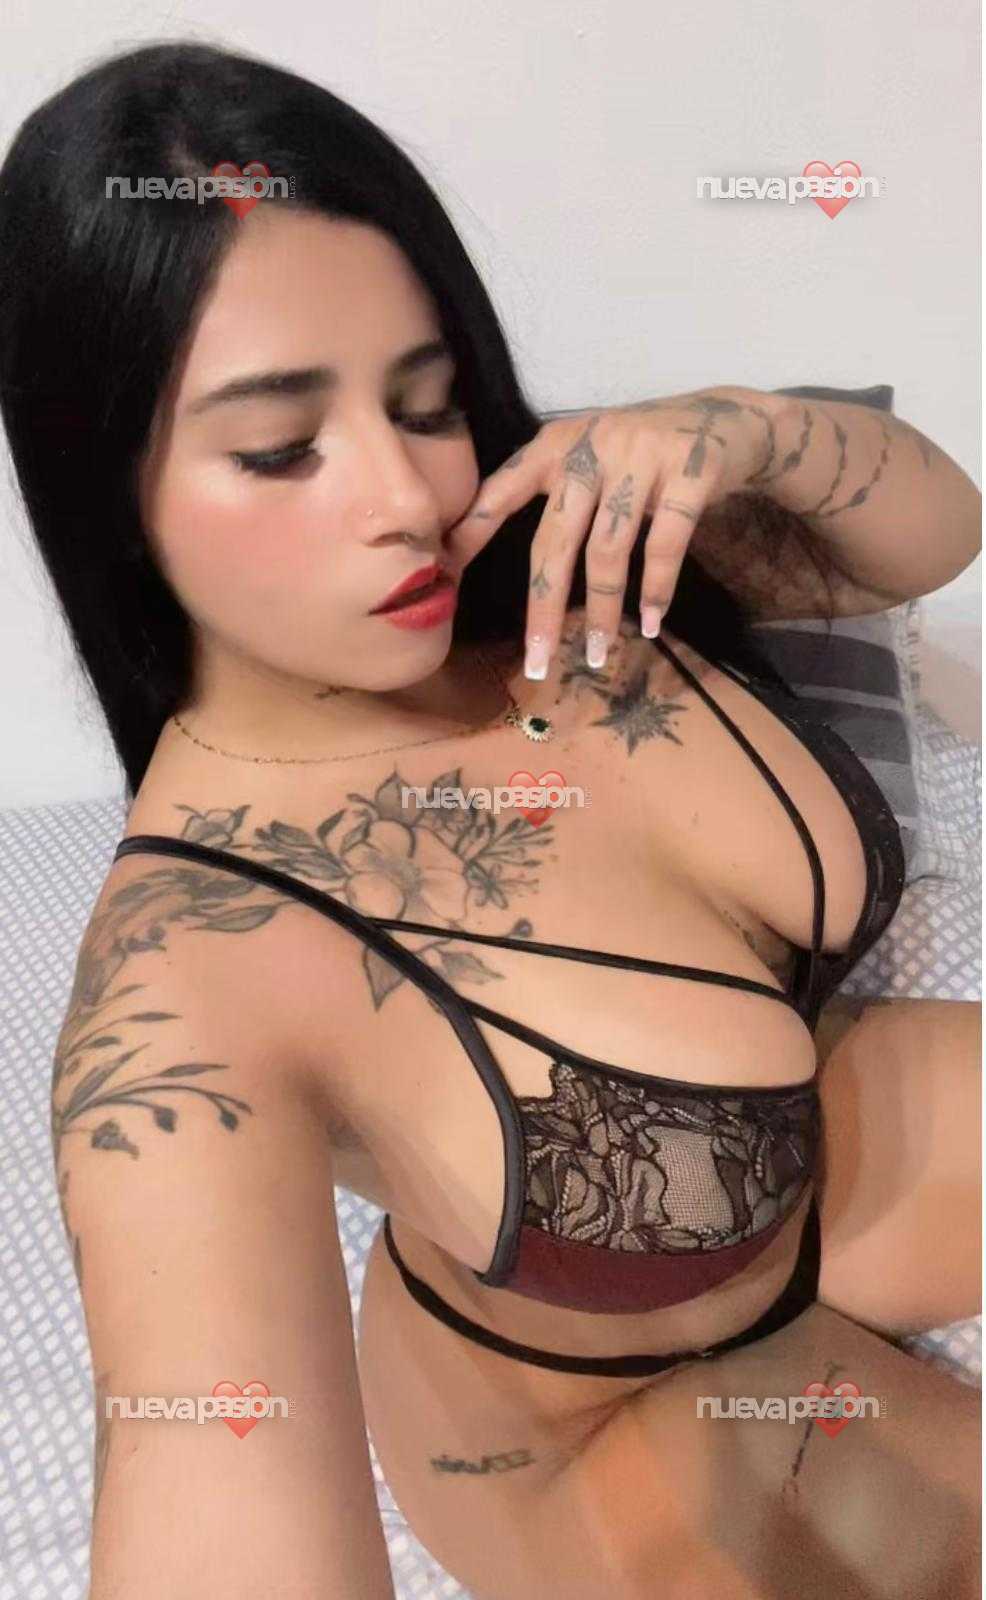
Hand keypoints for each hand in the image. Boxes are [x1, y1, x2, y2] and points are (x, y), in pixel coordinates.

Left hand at [446, 385, 786, 677]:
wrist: (731, 418)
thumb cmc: (650, 452)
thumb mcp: (593, 458)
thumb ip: (558, 495)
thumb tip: (524, 564)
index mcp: (555, 445)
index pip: (501, 491)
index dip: (471, 533)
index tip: (444, 577)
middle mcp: (590, 447)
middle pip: (553, 540)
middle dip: (542, 607)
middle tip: (536, 662)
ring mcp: (640, 456)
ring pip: (607, 549)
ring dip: (601, 610)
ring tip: (596, 653)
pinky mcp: (689, 469)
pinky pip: (664, 543)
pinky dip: (656, 589)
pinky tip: (651, 622)